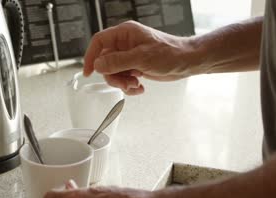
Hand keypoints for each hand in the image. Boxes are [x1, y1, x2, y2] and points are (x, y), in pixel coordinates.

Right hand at [83, 21, 200, 94]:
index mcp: (125, 34)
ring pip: (114, 72)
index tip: (88, 72)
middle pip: (105, 62)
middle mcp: (125, 44)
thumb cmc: (170, 53)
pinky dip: (129, 85)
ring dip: (122, 82)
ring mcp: (130, 56)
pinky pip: (123, 78)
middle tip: (125, 83)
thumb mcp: (141, 58)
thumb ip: (117, 62)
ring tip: (135, 85)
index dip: (90, 56)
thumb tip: (98, 65)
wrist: (187, 62)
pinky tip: (140, 87)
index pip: (99, 42)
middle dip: (113, 76)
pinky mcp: (135, 66)